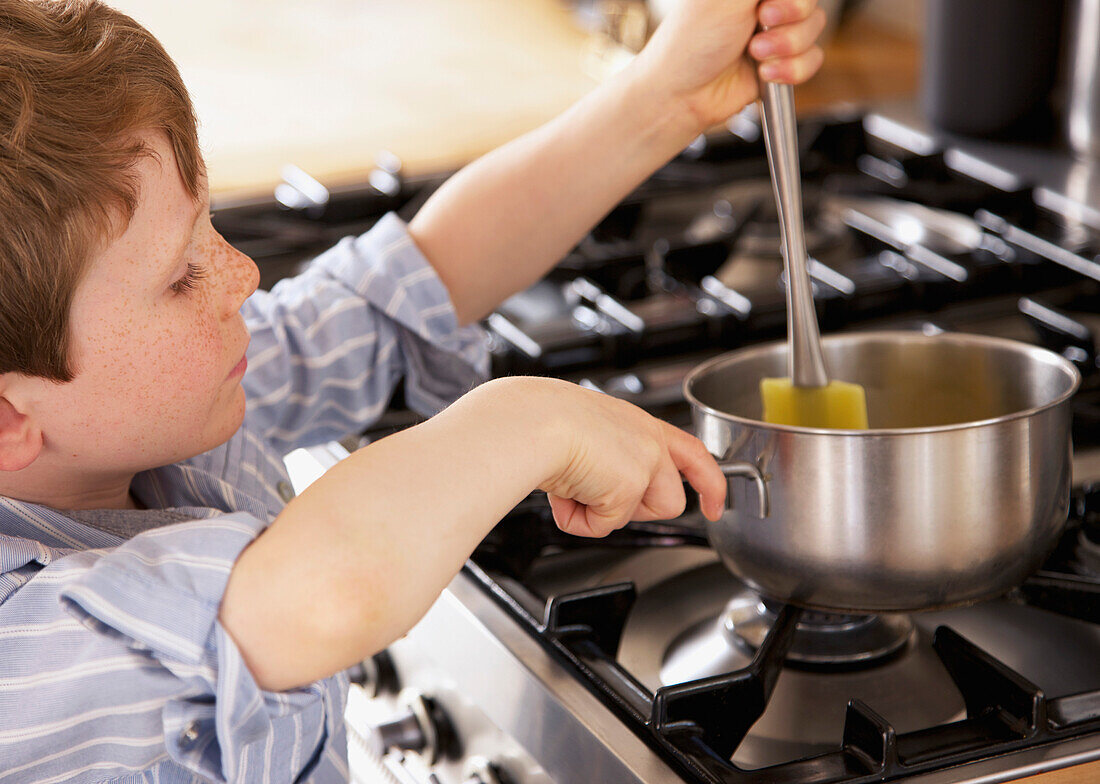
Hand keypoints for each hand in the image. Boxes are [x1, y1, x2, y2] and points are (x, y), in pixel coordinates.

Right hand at [531, 378, 726, 536]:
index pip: (691, 452)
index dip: (709, 482)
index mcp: (638, 424)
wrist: (531, 423)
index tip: (715, 505)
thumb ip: (606, 460)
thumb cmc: (541, 422)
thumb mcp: (583, 435)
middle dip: (637, 510)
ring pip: (643, 514)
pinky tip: (565, 493)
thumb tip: (592, 489)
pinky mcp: (630, 486)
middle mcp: (649, 440)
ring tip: (576, 487)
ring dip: (607, 513)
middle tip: (599, 500)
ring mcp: (646, 463)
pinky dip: (580, 519)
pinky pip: (606, 526)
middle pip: (671, 499)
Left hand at [631, 0, 826, 130]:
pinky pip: (812, 60)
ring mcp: (775, 31)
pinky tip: (764, 73)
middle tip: (763, 21)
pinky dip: (791, 70)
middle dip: (792, 15)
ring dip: (787, 46)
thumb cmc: (691, 42)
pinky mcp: (781, 63)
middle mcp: (765, 2)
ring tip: (755, 53)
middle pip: (810, 0)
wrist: (683, 95)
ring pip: (815, 28)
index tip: (768, 3)